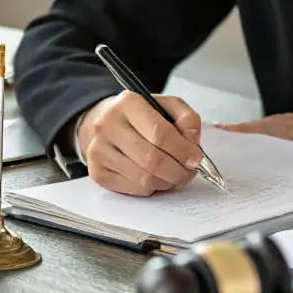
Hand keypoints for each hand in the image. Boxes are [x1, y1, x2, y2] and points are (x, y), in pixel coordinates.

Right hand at [78, 92, 202, 196]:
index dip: (182, 150)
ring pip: (143, 178)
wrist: (108, 122)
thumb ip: (187, 118)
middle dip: (178, 171)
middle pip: (151, 159)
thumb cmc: (143, 114)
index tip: (196, 158)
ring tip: (177, 175)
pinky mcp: (97, 172)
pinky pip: (133, 189)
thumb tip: (192, 142)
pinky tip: (158, 178)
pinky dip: (152, 188)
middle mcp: (107, 126)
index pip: (159, 132)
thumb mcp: (168, 105)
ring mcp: (98, 150)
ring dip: (168, 182)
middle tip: (190, 172)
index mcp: (128, 103)